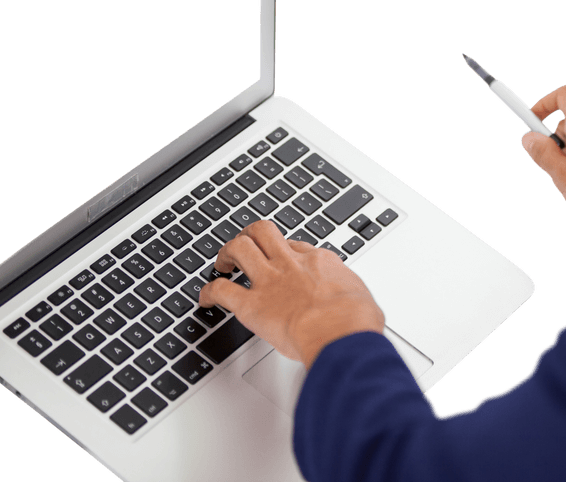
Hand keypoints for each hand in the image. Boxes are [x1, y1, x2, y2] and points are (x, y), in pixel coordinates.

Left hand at [198, 221, 385, 369]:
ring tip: (221, 263)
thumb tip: (355, 304)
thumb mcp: (361, 297)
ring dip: (226, 253)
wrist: (341, 332)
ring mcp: (269, 282)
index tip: (280, 257)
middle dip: (249, 234)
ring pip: (239, 248)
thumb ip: (349, 295)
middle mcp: (290, 265)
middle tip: (244, 243)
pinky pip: (221, 291)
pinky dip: (208, 293)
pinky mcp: (251, 306)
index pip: (294, 245)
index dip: (283, 249)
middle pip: (263, 232)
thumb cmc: (356, 320)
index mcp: (318, 261)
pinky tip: (204, 299)